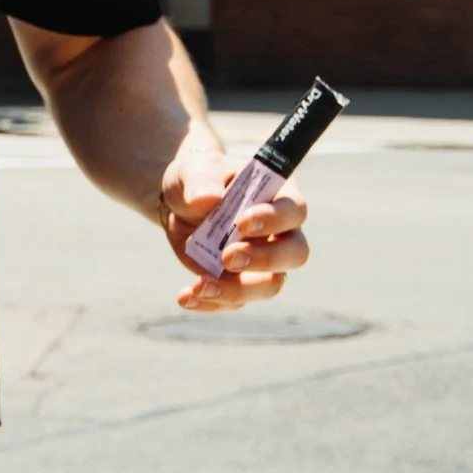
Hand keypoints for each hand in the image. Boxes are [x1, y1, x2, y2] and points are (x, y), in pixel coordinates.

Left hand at [159, 145, 310, 310]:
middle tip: (228, 257)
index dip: (274, 220)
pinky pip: (236, 301)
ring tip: (201, 285)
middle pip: (294, 254)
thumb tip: (205, 200)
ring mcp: (263, 261)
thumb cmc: (198, 177)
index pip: (293, 211)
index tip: (242, 223)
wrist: (178, 201)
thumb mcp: (195, 169)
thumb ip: (201, 181)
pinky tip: (187, 297)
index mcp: (279, 196)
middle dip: (265, 260)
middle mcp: (280, 233)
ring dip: (238, 290)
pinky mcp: (239, 280)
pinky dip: (211, 303)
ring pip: (269, 285)